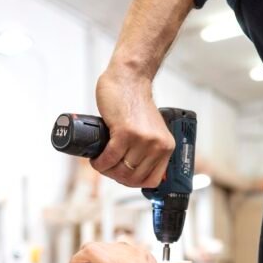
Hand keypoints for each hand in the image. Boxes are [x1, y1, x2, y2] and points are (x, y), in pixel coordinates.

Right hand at [93, 69, 174, 188]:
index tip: (122, 176)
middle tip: (106, 168)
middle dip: (116, 177)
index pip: (153, 180)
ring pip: (121, 171)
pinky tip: (95, 159)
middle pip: (134, 178)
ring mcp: (142, 140)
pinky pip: (110, 158)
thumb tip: (133, 170)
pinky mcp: (126, 133)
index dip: (133, 183)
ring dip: (106, 171)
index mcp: (166, 148)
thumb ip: (149, 148)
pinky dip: (100, 163)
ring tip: (100, 162)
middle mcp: (157, 146)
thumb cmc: (135, 103)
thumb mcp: (152, 131)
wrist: (129, 79)